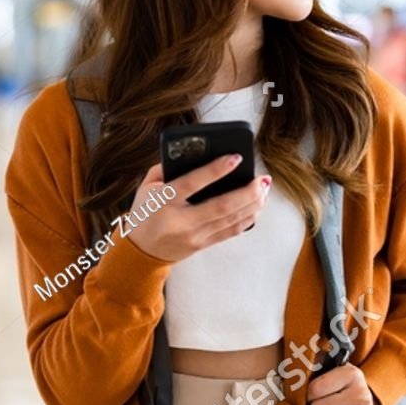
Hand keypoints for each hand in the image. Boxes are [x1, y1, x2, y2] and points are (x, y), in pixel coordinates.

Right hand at [124, 155, 271, 263]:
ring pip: (231, 219)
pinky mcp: (203, 245)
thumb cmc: (145, 212)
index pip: (192, 183)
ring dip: (252, 204)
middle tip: (262, 179)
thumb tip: (194, 154)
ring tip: (264, 189)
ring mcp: (194, 236)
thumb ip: (166, 168)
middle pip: (221, 206)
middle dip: (247, 192)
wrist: (141, 250)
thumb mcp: (146, 187)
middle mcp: (181, 221)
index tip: (235, 158)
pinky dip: (247, 218)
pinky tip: (256, 206)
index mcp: (164, 201)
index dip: (216, 170)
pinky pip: (230, 231)